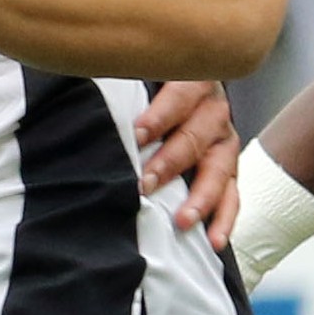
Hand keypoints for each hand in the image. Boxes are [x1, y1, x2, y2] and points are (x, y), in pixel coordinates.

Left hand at [134, 79, 238, 245]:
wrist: (183, 91)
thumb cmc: (149, 85)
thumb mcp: (138, 73)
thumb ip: (121, 79)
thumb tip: (81, 75)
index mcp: (193, 81)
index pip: (180, 96)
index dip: (159, 117)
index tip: (137, 136)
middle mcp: (214, 111)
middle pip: (197, 136)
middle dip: (171, 162)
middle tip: (146, 183)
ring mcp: (224, 141)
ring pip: (218, 169)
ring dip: (201, 197)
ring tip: (183, 220)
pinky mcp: (228, 169)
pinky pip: (231, 195)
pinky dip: (223, 219)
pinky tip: (214, 240)